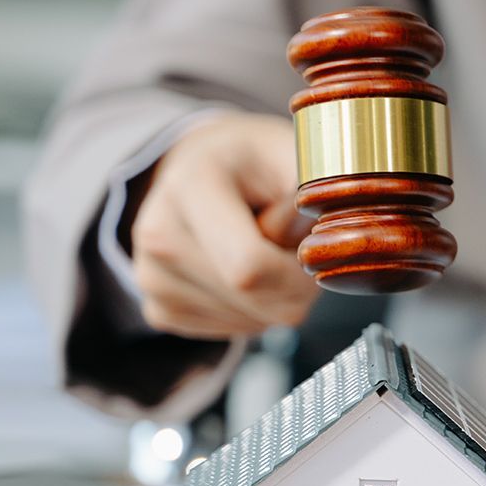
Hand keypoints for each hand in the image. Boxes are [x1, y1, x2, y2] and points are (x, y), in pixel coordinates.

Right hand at [129, 113, 319, 339]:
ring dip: (276, 297)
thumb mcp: (292, 153)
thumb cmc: (253, 162)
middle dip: (294, 284)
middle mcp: (158, 234)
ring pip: (249, 322)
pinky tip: (243, 274)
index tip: (311, 246)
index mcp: (189, 186)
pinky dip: (254, 311)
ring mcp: (150, 276)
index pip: (249, 267)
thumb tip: (334, 235)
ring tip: (264, 252)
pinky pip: (231, 332)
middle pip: (253, 299)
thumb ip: (316, 192)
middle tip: (293, 246)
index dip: (298, 271)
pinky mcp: (157, 308)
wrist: (202, 168)